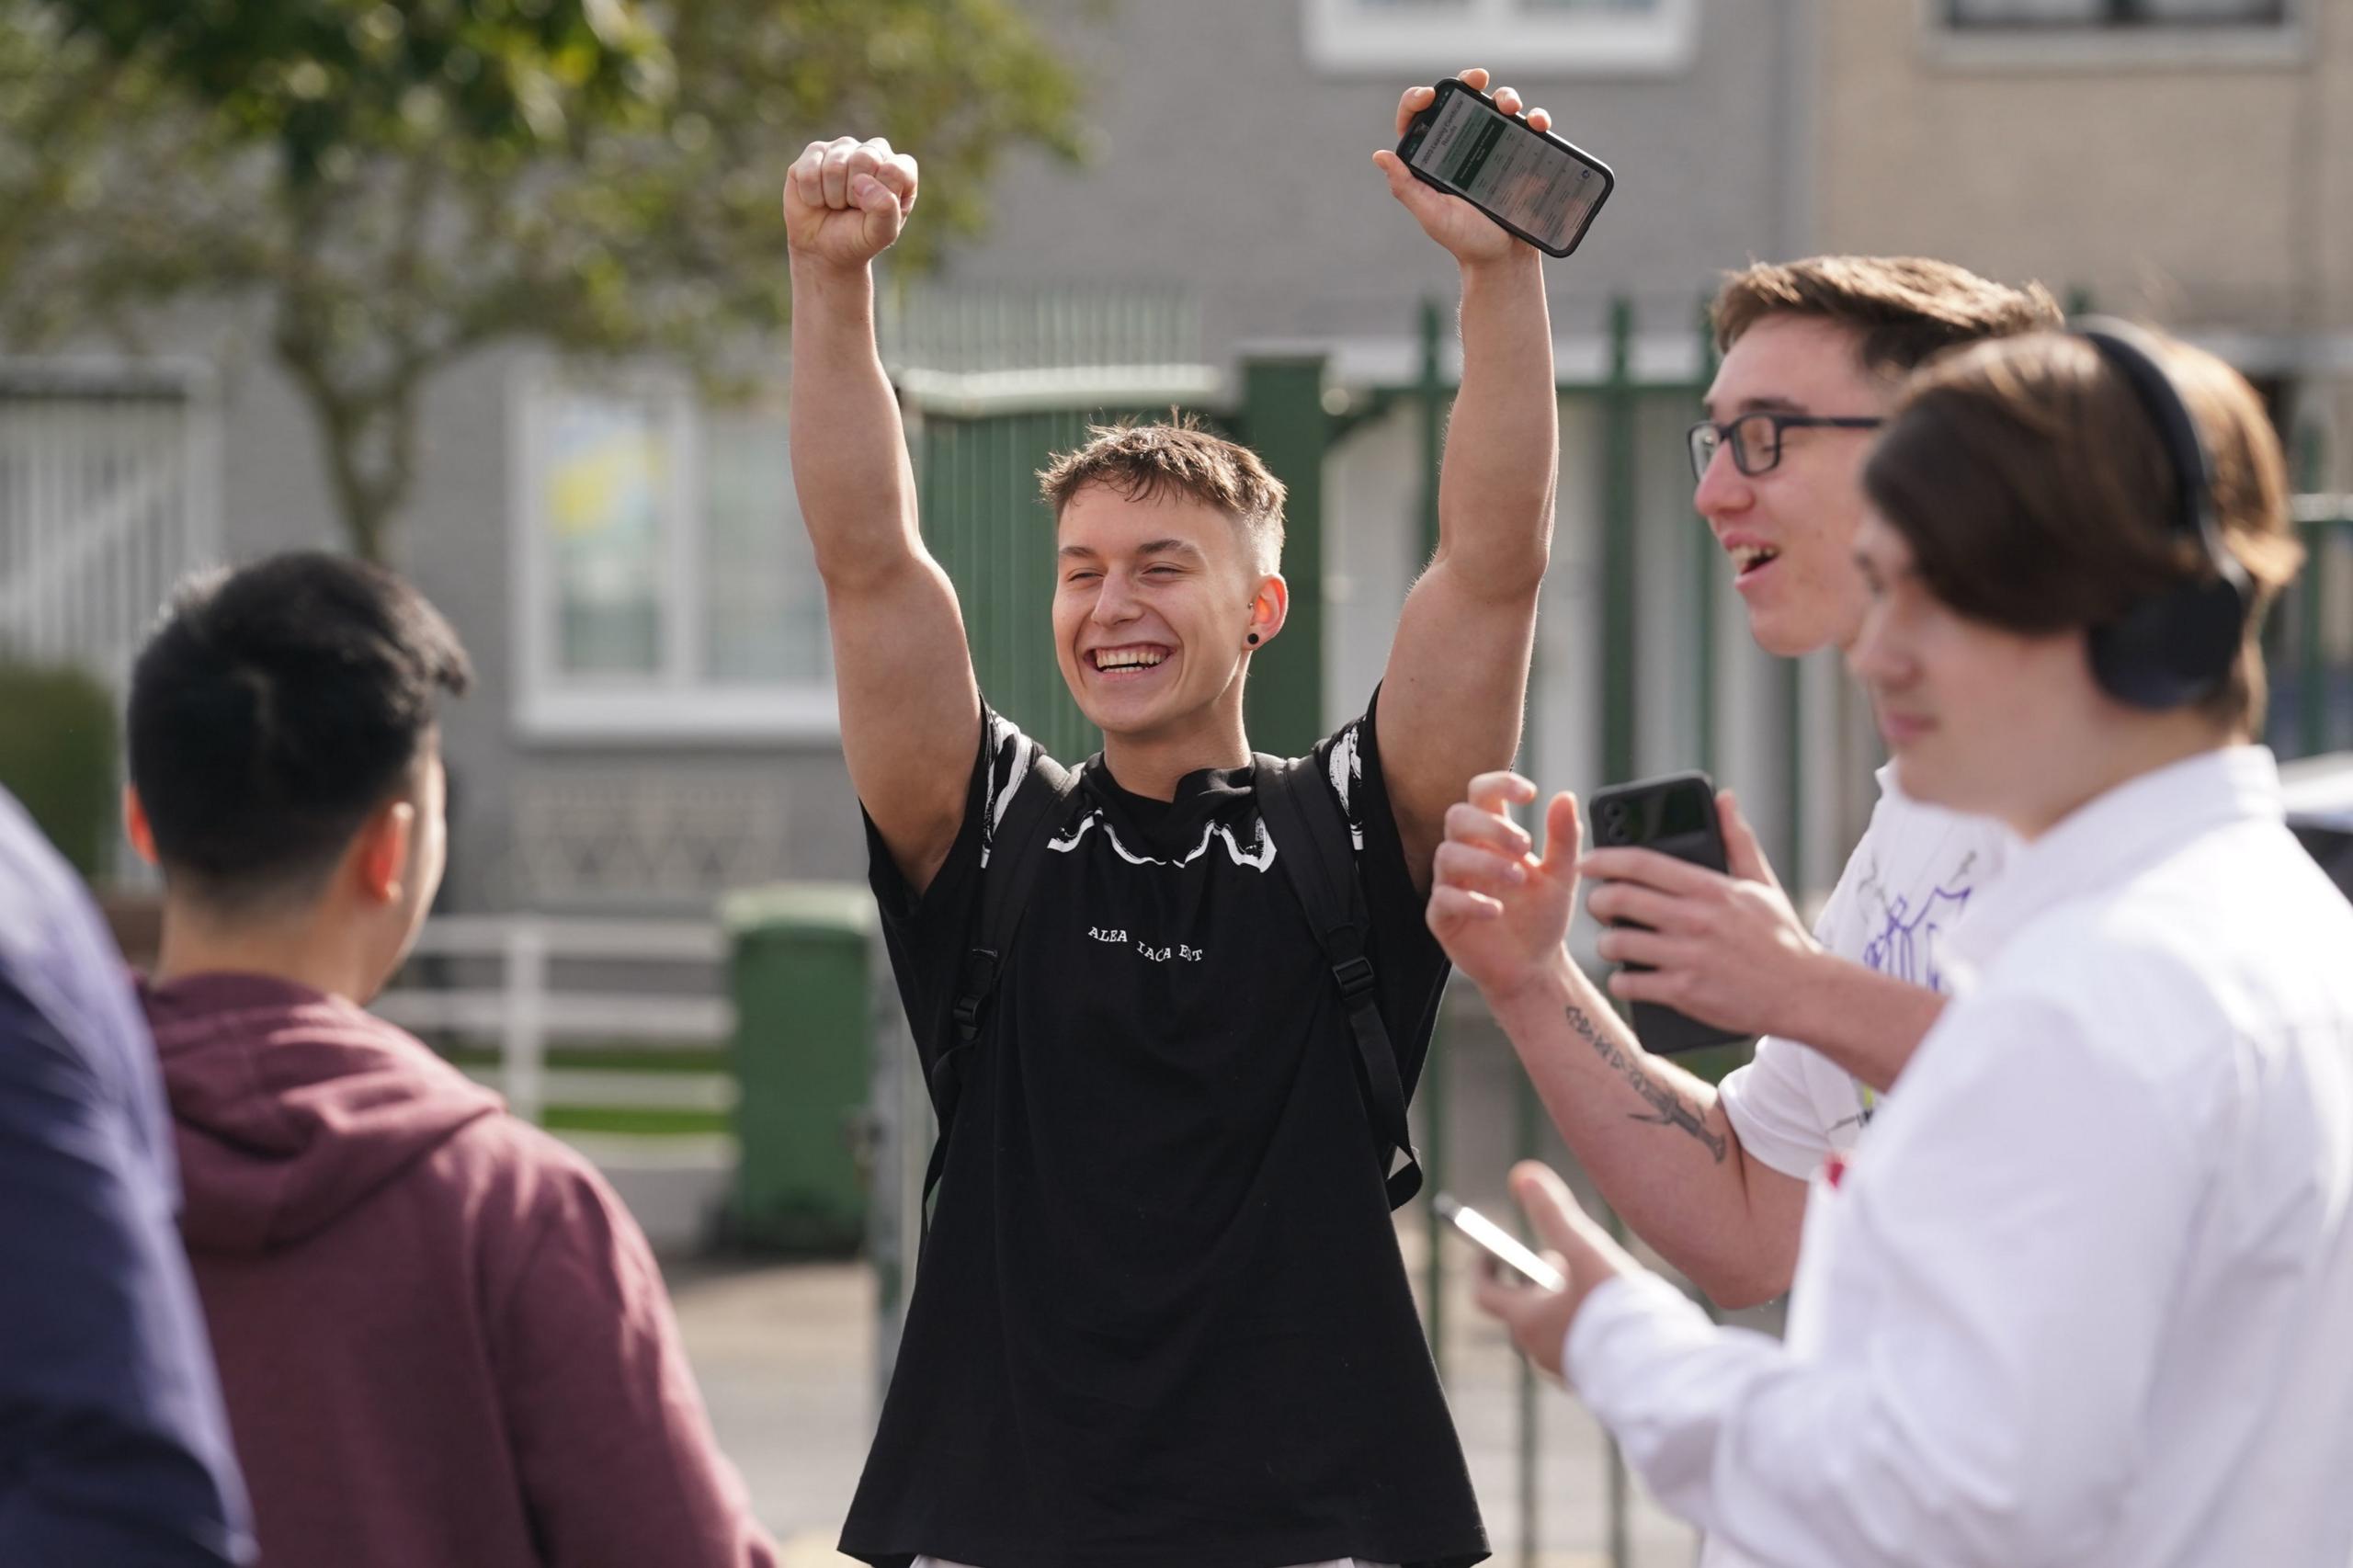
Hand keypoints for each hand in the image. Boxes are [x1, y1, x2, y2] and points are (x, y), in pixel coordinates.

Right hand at [783, 136, 919, 273]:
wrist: (822, 248)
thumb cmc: (857, 237)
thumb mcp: (880, 234)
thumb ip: (886, 210)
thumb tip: (862, 181)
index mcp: (899, 169)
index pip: (896, 170)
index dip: (881, 196)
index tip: (873, 212)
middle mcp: (873, 152)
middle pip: (865, 158)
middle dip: (854, 194)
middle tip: (852, 207)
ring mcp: (843, 149)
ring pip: (834, 166)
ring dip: (833, 197)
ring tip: (836, 204)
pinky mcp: (814, 152)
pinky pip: (809, 171)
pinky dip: (812, 195)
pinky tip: (817, 199)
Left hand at [1373, 67, 1548, 266]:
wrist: (1504, 258)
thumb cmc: (1464, 239)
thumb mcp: (1433, 214)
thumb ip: (1406, 188)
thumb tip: (1381, 155)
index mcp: (1433, 157)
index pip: (1418, 118)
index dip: (1417, 99)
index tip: (1428, 95)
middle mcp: (1461, 145)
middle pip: (1462, 101)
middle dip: (1469, 81)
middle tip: (1477, 78)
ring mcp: (1493, 146)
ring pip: (1497, 106)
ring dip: (1506, 96)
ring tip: (1511, 108)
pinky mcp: (1521, 152)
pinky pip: (1529, 127)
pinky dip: (1536, 118)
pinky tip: (1538, 124)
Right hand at [1426, 771, 1579, 1004]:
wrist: (1534, 967)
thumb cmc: (1542, 917)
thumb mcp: (1562, 876)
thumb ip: (1563, 838)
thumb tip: (1565, 797)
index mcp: (1492, 838)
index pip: (1482, 793)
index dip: (1499, 783)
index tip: (1529, 792)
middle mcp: (1467, 855)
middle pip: (1457, 816)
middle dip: (1490, 825)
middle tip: (1525, 846)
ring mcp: (1451, 884)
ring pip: (1447, 854)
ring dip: (1484, 862)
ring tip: (1518, 879)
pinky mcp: (1442, 917)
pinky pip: (1443, 899)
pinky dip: (1469, 901)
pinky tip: (1496, 910)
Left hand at [1473, 1161, 1644, 1377]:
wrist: (1660, 1373)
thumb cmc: (1617, 1311)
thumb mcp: (1584, 1251)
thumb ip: (1554, 1212)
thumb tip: (1522, 1172)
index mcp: (1527, 1321)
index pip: (1485, 1294)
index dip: (1482, 1269)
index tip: (1488, 1251)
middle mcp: (1539, 1350)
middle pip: (1522, 1310)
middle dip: (1535, 1280)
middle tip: (1556, 1256)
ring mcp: (1566, 1369)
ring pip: (1552, 1329)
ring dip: (1561, 1302)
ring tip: (1590, 1279)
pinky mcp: (1594, 1381)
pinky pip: (1577, 1348)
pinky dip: (1583, 1325)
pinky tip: (1614, 1313)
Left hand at [1581, 790, 1821, 1038]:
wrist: (1806, 994)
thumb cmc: (1782, 937)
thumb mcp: (1763, 884)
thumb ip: (1737, 840)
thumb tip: (1724, 798)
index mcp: (1709, 888)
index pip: (1641, 863)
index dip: (1604, 859)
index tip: (1587, 862)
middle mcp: (1695, 919)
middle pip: (1619, 899)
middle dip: (1598, 901)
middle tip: (1598, 905)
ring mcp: (1688, 956)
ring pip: (1618, 943)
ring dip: (1607, 944)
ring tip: (1612, 944)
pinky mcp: (1685, 992)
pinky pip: (1630, 983)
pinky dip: (1621, 981)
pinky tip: (1626, 978)